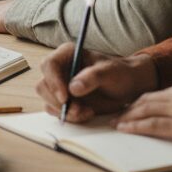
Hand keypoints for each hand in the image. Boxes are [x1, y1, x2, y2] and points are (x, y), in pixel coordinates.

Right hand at [35, 44, 156, 122]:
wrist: (127, 87)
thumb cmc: (119, 73)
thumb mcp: (109, 72)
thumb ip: (92, 77)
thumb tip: (73, 88)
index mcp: (67, 54)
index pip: (49, 65)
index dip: (53, 82)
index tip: (65, 97)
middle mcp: (60, 69)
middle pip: (43, 86)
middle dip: (58, 101)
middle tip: (78, 110)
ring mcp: (60, 85)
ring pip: (48, 101)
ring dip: (65, 111)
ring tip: (86, 112)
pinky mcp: (64, 100)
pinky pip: (57, 111)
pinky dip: (70, 117)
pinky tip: (87, 113)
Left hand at [114, 80, 171, 154]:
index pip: (159, 93)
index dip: (142, 100)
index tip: (131, 106)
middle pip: (147, 99)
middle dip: (129, 107)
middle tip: (115, 114)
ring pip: (144, 110)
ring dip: (126, 116)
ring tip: (114, 122)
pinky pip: (151, 125)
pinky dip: (135, 126)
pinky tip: (125, 128)